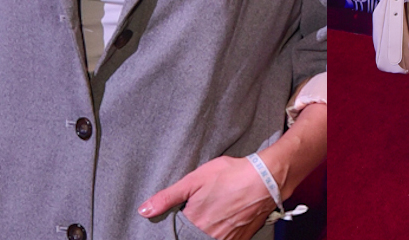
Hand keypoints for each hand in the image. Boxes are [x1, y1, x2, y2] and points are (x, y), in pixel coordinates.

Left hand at [138, 156, 274, 239]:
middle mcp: (208, 237)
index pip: (176, 236)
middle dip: (192, 230)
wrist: (265, 180)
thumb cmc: (230, 175)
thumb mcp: (195, 179)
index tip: (180, 221)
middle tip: (201, 214)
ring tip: (213, 216)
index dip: (176, 229)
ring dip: (206, 233)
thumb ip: (168, 196)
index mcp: (194, 224)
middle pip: (193, 238)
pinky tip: (223, 222)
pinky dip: (221, 234)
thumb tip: (144, 210)